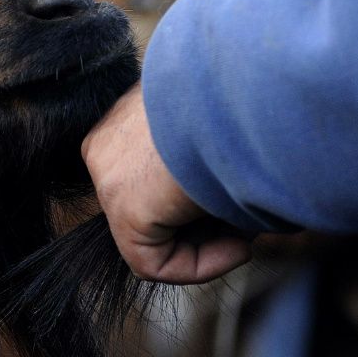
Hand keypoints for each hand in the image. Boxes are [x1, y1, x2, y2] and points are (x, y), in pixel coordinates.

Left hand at [82, 84, 253, 283]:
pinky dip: (200, 266)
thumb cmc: (246, 101)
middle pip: (152, 207)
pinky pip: (152, 263)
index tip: (241, 192)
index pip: (152, 177)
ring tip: (248, 223)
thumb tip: (228, 203)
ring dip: (209, 240)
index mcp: (129, 116)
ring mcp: (110, 174)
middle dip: (205, 221)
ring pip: (153, 235)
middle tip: (248, 215)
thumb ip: (206, 157)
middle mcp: (109, 143)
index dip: (201, 198)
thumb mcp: (218, 121)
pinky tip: (239, 246)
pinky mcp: (125, 207)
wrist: (244, 90)